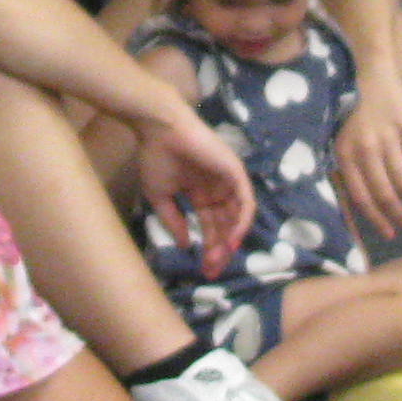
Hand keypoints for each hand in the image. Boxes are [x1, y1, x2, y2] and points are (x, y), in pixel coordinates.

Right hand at [135, 104, 257, 276]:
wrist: (160, 130)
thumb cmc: (156, 158)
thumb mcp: (161, 197)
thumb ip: (173, 221)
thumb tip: (184, 245)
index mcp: (200, 194)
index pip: (210, 226)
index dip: (208, 248)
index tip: (204, 269)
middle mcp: (216, 189)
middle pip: (225, 225)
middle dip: (220, 249)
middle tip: (213, 270)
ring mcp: (227, 181)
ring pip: (237, 216)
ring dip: (231, 238)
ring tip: (221, 257)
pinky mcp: (235, 172)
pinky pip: (245, 201)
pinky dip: (241, 221)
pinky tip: (232, 239)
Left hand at [331, 64, 401, 240]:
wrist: (369, 69)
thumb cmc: (352, 107)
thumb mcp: (339, 137)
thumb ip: (346, 167)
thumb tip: (356, 204)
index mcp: (345, 153)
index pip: (361, 197)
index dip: (376, 219)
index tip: (389, 234)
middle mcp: (365, 148)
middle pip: (384, 193)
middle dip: (399, 216)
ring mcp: (387, 136)